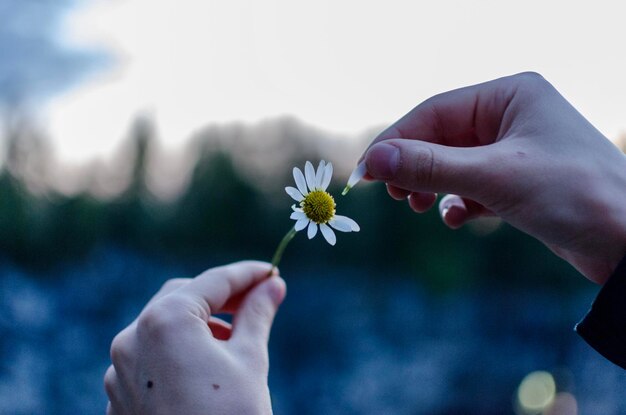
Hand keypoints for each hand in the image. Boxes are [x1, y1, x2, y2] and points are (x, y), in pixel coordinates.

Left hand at [104, 261, 285, 414]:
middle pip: (181, 298)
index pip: (212, 282)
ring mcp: (119, 372)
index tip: (271, 274)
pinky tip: (204, 369)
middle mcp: (132, 340)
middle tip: (255, 302)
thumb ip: (258, 313)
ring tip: (232, 340)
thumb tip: (273, 286)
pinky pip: (148, 360)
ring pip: (161, 328)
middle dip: (219, 298)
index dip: (246, 274)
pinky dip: (176, 353)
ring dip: (196, 325)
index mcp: (165, 321)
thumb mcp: (250, 360)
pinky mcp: (119, 399)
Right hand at [362, 72, 625, 283]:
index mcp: (510, 95)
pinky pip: (473, 186)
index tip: (365, 173)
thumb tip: (372, 160)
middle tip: (393, 195)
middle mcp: (512, 117)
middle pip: (441, 138)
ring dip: (432, 186)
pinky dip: (459, 202)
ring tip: (417, 207)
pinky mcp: (520, 182)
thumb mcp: (494, 177)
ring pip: (453, 163)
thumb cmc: (574, 195)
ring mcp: (516, 150)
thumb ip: (429, 166)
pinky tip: (460, 219)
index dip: (395, 141)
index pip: (434, 112)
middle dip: (414, 167)